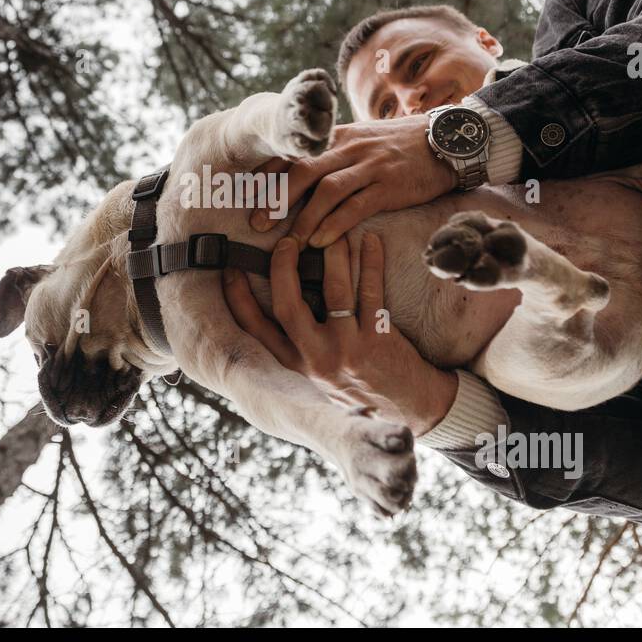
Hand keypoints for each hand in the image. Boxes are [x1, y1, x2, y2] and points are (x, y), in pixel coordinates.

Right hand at [221, 231, 456, 434]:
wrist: (410, 409)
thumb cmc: (362, 387)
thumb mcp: (320, 376)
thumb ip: (299, 348)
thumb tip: (279, 307)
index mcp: (297, 366)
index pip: (256, 329)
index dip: (238, 298)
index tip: (230, 269)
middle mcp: (317, 360)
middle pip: (287, 306)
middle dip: (282, 268)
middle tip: (287, 240)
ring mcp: (347, 350)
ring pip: (334, 291)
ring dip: (333, 255)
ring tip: (334, 231)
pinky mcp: (377, 340)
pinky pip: (371, 291)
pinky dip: (370, 262)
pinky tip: (371, 241)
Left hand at [248, 113, 456, 247]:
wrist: (445, 141)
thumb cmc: (399, 146)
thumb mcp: (362, 140)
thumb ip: (334, 153)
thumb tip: (303, 173)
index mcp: (337, 137)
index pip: (294, 151)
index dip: (268, 173)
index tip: (248, 195)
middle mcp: (349, 148)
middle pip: (302, 170)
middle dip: (276, 198)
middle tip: (257, 223)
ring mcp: (369, 166)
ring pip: (326, 190)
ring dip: (302, 218)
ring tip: (288, 243)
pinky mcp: (389, 186)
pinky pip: (356, 206)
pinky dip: (335, 225)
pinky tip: (321, 242)